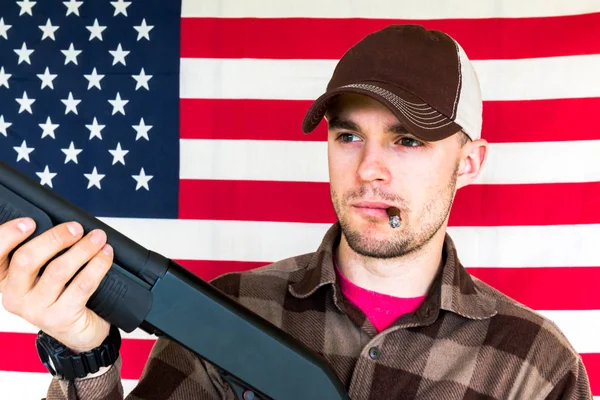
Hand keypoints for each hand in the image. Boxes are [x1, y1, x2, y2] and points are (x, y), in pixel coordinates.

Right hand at [0, 218, 112, 352]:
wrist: (80, 332)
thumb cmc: (63, 295)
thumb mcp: (45, 274)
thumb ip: (45, 251)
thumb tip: (65, 224)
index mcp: (5, 280)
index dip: (8, 235)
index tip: (29, 221)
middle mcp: (14, 296)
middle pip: (26, 260)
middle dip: (54, 238)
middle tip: (76, 228)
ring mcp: (36, 310)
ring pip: (57, 271)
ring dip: (82, 249)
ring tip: (98, 238)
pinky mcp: (60, 318)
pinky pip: (81, 285)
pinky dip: (97, 265)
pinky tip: (105, 255)